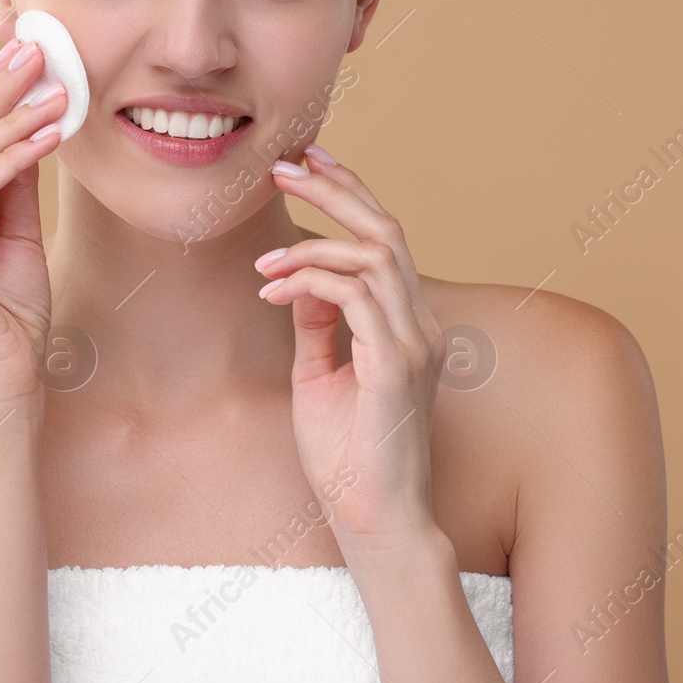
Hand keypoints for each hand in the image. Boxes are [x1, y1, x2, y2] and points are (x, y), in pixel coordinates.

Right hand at [0, 37, 67, 415]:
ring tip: (58, 91)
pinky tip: (47, 136)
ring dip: (14, 120)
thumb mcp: (17, 237)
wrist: (4, 386)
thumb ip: (14, 186)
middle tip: (36, 49)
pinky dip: (11, 159)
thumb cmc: (10, 321)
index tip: (22, 58)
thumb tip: (31, 126)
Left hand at [255, 144, 446, 553]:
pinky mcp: (395, 366)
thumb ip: (317, 325)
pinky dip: (312, 281)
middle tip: (285, 166)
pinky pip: (356, 296)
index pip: (385, 241)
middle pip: (386, 231)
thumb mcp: (321, 376)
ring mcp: (414, 343)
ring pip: (373, 256)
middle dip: (336, 188)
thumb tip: (299, 281)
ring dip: (312, 244)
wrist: (375, 520)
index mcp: (406, 325)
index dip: (352, 193)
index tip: (310, 161)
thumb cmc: (348, 458)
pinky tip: (274, 290)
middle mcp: (419, 325)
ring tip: (264, 261)